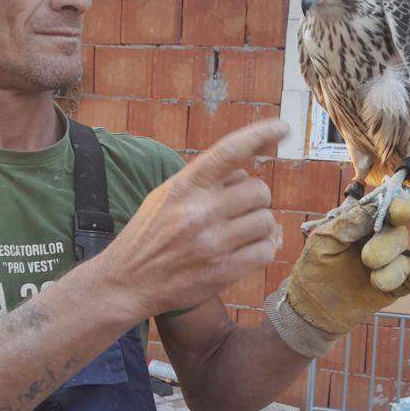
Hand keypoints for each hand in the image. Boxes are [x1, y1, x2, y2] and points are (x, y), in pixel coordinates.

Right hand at [96, 119, 288, 317]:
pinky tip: (245, 252)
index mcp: (184, 186)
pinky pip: (266, 251)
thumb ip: (203, 182)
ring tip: (239, 233)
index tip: (283, 128)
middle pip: (259, 191)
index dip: (260, 135)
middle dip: (256, 200)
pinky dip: (262, 250)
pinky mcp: (222, 272)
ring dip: (259, 227)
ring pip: (266, 222)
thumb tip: (248, 176)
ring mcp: (212, 243)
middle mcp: (199, 211)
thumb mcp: (166, 196)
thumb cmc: (149, 236)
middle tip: (240, 211)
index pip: (229, 151)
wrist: (127, 282)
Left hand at [265, 198, 409, 357]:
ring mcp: (388, 264)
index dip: (400, 209)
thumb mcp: (323, 240)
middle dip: (388, 245)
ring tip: (375, 281)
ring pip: (406, 260)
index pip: (387, 210)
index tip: (404, 214)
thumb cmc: (314, 268)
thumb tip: (376, 207)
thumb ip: (349, 222)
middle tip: (368, 259)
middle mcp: (379, 241)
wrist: (312, 309)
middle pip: (398, 234)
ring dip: (394, 270)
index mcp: (362, 224)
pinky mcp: (395, 287)